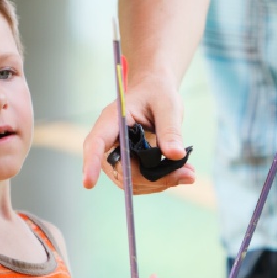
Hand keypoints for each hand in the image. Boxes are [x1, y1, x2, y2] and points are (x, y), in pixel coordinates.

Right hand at [82, 75, 194, 192]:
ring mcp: (116, 156)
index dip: (90, 164)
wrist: (154, 93)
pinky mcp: (127, 165)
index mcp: (111, 120)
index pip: (96, 143)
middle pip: (120, 170)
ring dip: (160, 182)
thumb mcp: (168, 106)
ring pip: (131, 181)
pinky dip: (160, 182)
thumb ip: (170, 130)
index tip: (88, 184)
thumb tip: (175, 155)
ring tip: (188, 173)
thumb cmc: (157, 93)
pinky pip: (139, 182)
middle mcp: (108, 141)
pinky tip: (179, 173)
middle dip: (151, 178)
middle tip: (188, 174)